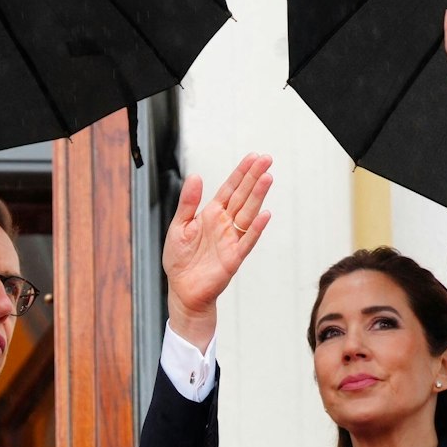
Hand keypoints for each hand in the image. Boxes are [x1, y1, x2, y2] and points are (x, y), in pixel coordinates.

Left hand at [162, 153, 272, 348]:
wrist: (182, 290)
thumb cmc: (180, 260)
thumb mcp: (179, 227)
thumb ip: (188, 203)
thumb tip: (195, 176)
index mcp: (211, 214)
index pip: (230, 189)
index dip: (241, 173)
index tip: (254, 156)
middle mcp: (224, 224)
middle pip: (243, 196)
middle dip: (254, 177)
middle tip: (267, 159)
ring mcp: (231, 240)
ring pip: (248, 214)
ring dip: (258, 197)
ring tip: (268, 178)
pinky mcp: (233, 258)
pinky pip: (246, 241)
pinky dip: (255, 229)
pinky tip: (264, 214)